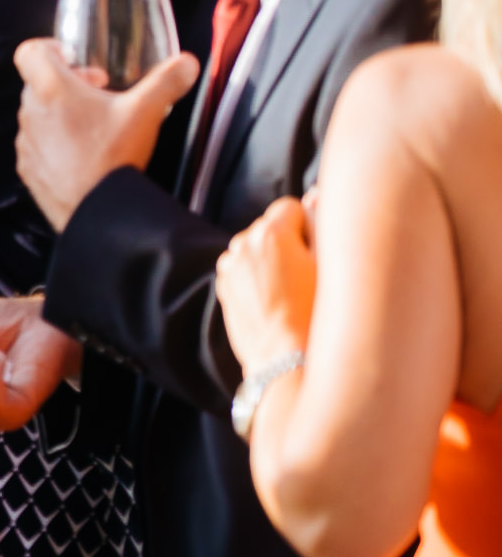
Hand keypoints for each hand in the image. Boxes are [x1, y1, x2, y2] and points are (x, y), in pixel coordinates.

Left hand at [13, 39, 201, 229]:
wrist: (98, 213)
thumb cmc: (115, 156)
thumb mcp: (146, 112)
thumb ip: (168, 81)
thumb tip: (187, 62)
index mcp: (50, 90)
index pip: (29, 52)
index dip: (48, 48)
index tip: (73, 58)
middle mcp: (30, 113)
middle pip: (37, 83)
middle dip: (66, 82)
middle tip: (97, 91)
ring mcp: (25, 143)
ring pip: (37, 115)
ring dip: (60, 112)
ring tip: (94, 124)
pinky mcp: (28, 169)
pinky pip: (37, 145)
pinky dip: (55, 142)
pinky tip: (83, 153)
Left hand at [216, 196, 315, 380]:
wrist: (288, 361)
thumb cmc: (318, 315)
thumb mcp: (331, 266)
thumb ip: (324, 222)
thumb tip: (318, 194)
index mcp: (269, 233)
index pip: (292, 206)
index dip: (310, 226)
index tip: (320, 251)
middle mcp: (242, 244)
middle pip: (271, 228)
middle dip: (290, 242)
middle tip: (311, 275)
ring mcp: (229, 268)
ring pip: (256, 249)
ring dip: (272, 260)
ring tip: (295, 292)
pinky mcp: (224, 289)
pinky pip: (245, 270)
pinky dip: (258, 277)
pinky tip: (277, 301)